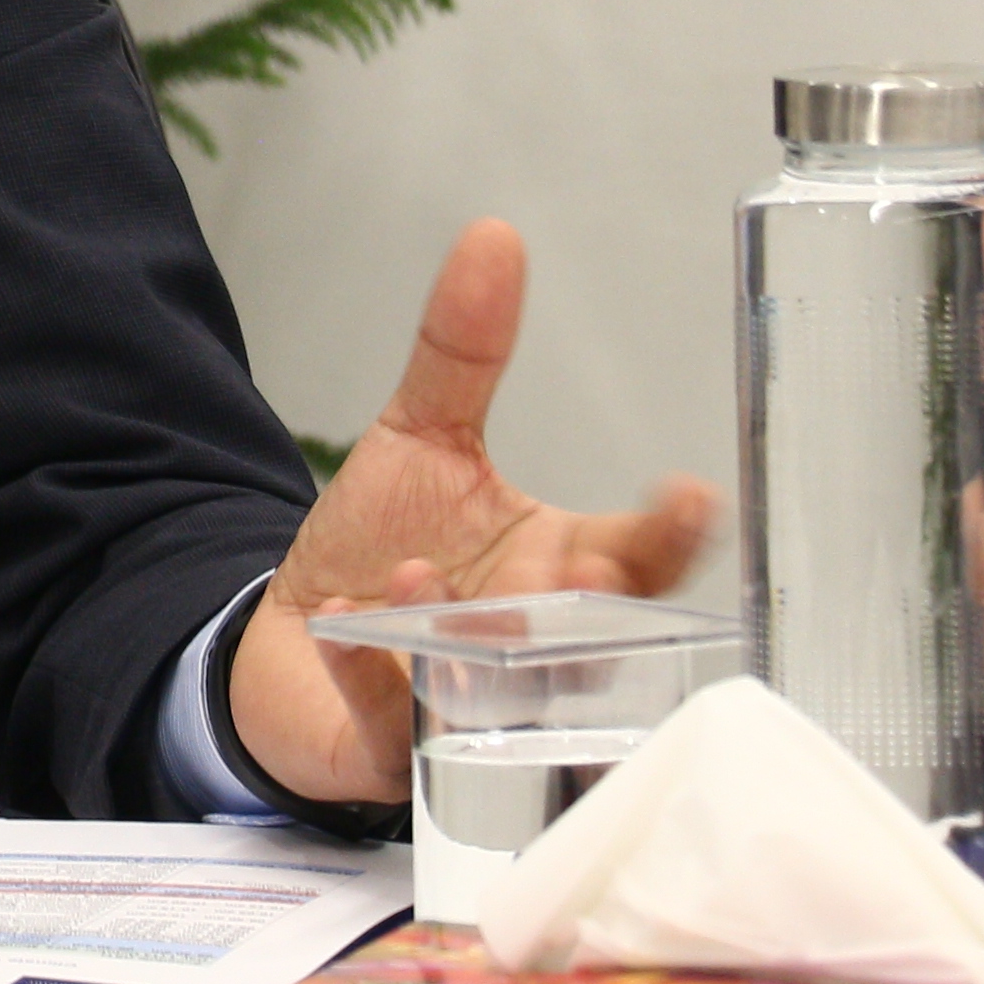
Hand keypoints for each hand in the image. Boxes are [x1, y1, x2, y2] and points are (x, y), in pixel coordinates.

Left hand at [227, 219, 717, 802]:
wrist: (289, 638)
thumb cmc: (385, 548)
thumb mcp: (421, 437)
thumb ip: (461, 350)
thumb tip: (492, 238)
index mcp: (561, 572)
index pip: (642, 558)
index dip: (674, 534)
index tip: (694, 496)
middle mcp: (533, 648)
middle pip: (593, 636)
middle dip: (594, 605)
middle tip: (587, 568)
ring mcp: (472, 702)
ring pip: (505, 688)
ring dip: (490, 643)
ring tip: (465, 593)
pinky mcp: (394, 745)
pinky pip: (396, 721)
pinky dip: (379, 676)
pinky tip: (359, 633)